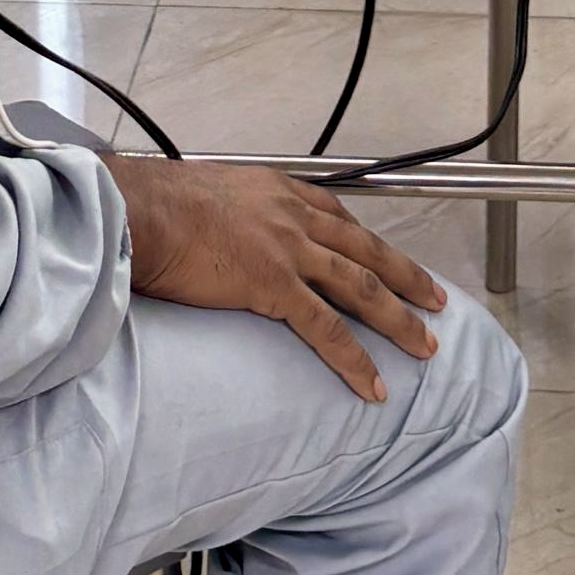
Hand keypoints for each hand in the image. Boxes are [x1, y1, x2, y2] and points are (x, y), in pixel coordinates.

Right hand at [108, 159, 444, 401]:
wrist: (140, 210)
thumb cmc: (156, 203)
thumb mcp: (203, 191)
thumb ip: (224, 211)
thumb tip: (211, 229)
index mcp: (276, 189)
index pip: (335, 215)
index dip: (365, 241)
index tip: (384, 256)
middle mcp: (293, 214)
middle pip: (365, 249)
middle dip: (405, 276)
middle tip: (435, 299)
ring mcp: (289, 249)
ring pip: (361, 287)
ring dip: (398, 319)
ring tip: (425, 346)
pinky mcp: (275, 285)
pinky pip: (327, 329)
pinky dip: (355, 359)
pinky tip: (373, 384)